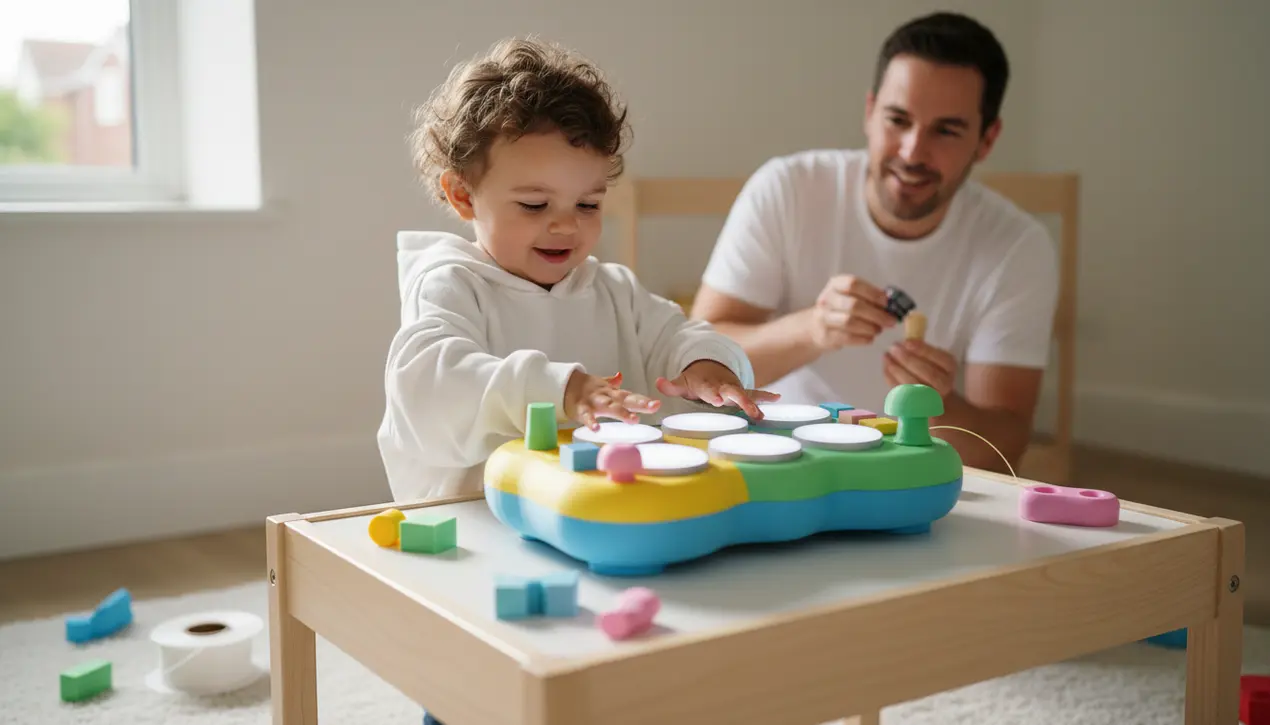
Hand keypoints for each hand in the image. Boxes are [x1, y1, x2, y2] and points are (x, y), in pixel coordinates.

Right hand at [564, 371, 659, 430]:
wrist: (563, 385)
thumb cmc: (584, 388)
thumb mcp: (600, 385)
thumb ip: (612, 383)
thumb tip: (620, 376)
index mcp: (611, 393)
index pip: (630, 396)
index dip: (644, 400)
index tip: (658, 404)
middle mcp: (606, 396)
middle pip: (625, 400)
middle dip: (639, 403)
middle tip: (654, 407)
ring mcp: (594, 402)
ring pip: (609, 407)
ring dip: (621, 412)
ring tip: (633, 420)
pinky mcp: (581, 409)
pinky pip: (587, 416)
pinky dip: (591, 422)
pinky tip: (597, 429)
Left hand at [655, 360, 779, 418]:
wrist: (709, 367)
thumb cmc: (695, 380)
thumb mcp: (682, 382)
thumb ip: (671, 385)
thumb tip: (657, 382)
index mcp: (708, 384)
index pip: (710, 390)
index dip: (714, 394)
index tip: (718, 400)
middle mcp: (723, 385)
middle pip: (732, 392)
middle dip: (740, 401)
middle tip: (748, 411)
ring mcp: (734, 388)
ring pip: (746, 394)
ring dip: (754, 403)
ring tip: (762, 413)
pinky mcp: (742, 391)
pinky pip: (755, 393)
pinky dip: (766, 395)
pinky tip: (777, 397)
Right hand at [806, 274, 896, 350]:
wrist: (815, 328)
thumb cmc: (840, 310)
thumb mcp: (851, 297)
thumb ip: (869, 298)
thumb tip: (892, 305)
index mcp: (835, 285)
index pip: (853, 284)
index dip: (872, 293)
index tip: (886, 302)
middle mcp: (827, 299)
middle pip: (853, 305)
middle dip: (876, 314)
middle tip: (890, 321)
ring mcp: (824, 318)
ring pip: (850, 322)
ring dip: (870, 327)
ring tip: (879, 330)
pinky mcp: (826, 335)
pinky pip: (848, 337)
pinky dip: (863, 338)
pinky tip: (870, 338)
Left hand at [883, 339, 956, 397]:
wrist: (932, 395)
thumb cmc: (930, 369)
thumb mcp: (932, 358)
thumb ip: (922, 350)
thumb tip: (903, 343)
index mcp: (949, 367)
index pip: (940, 358)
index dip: (923, 350)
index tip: (906, 342)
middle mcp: (944, 384)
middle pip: (927, 373)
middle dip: (908, 359)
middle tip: (893, 348)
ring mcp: (931, 397)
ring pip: (914, 385)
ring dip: (897, 370)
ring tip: (887, 357)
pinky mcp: (916, 405)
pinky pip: (902, 393)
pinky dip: (892, 379)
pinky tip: (886, 368)